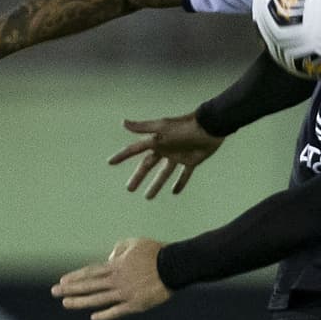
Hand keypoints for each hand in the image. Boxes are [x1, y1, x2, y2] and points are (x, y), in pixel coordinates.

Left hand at [51, 238, 169, 319]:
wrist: (174, 266)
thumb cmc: (156, 252)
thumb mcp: (135, 243)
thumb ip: (119, 248)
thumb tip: (109, 257)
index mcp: (116, 266)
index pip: (91, 273)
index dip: (75, 277)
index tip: (62, 281)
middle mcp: (116, 281)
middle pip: (89, 286)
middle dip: (70, 289)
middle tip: (54, 292)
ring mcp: (125, 294)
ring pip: (98, 299)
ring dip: (81, 302)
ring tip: (66, 304)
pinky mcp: (135, 305)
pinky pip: (117, 311)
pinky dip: (105, 315)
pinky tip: (93, 318)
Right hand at [108, 114, 222, 197]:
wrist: (210, 127)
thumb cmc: (185, 126)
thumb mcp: (162, 127)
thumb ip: (143, 127)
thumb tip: (123, 122)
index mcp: (157, 141)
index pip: (135, 150)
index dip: (123, 155)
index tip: (110, 162)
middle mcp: (165, 149)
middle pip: (148, 166)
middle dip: (138, 177)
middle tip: (129, 189)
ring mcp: (178, 156)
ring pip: (164, 173)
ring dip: (156, 184)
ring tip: (148, 197)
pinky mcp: (191, 161)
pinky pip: (184, 175)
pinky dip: (180, 183)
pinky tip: (175, 192)